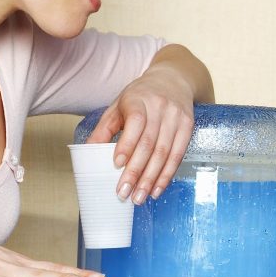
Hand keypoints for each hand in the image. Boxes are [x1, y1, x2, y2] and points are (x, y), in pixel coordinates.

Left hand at [87, 65, 194, 203]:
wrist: (173, 79)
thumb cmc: (140, 96)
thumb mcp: (118, 105)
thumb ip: (103, 129)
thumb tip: (87, 153)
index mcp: (138, 98)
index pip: (136, 122)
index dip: (127, 144)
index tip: (116, 164)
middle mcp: (160, 107)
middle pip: (149, 143)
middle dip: (136, 171)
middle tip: (124, 192)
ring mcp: (176, 117)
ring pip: (164, 152)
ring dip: (151, 178)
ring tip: (139, 197)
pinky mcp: (188, 126)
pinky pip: (177, 155)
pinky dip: (167, 175)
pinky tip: (157, 189)